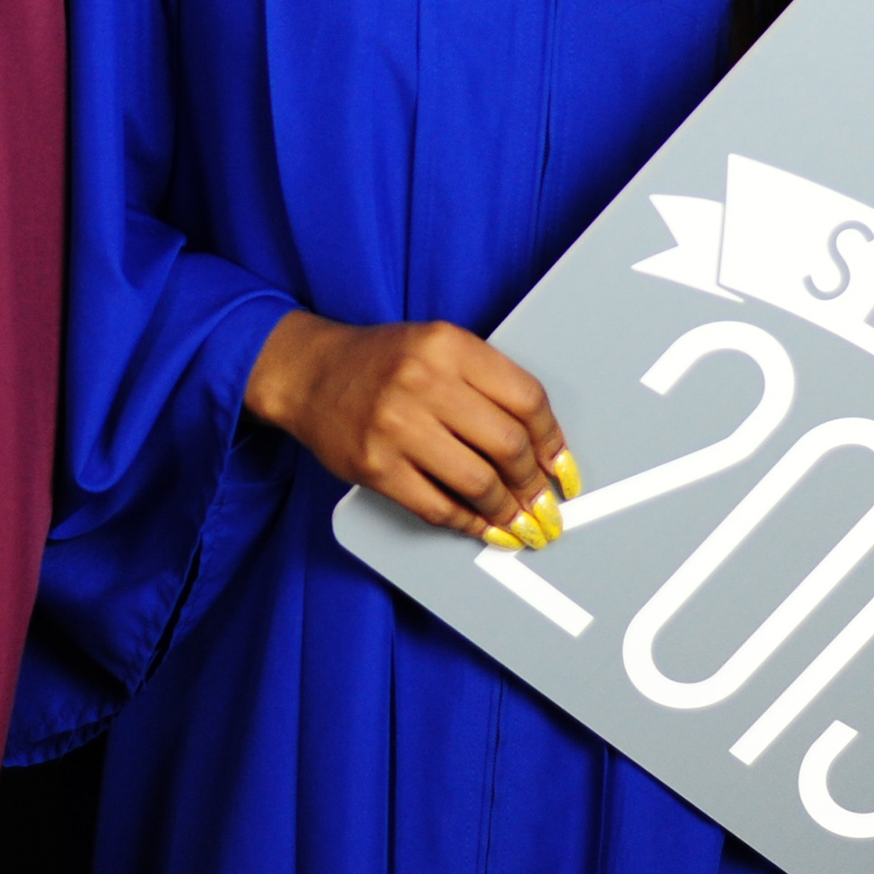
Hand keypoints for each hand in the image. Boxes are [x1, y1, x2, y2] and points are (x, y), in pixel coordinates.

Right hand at [245, 312, 574, 547]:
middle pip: (508, 445)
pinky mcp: (375, 466)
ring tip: (520, 523)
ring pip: (478, 483)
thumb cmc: (383, 362)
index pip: (526, 399)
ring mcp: (396, 426)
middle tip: (544, 505)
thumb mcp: (438, 349)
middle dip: (534, 485)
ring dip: (508, 512)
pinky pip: (436, 507)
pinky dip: (468, 524)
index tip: (564, 469)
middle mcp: (423, 381)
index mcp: (449, 345)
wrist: (309, 373)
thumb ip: (487, 387)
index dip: (554, 442)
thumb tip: (543, 453)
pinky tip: (483, 527)